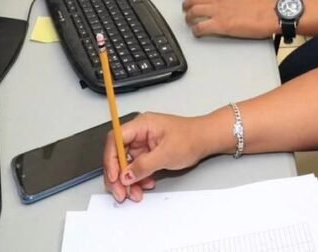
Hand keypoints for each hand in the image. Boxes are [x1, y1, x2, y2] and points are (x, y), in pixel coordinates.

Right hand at [103, 112, 222, 202]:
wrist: (206, 140)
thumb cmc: (191, 137)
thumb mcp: (166, 154)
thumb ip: (144, 165)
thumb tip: (125, 175)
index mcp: (141, 125)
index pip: (115, 139)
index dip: (111, 158)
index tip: (114, 176)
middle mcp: (139, 133)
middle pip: (118, 154)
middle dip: (118, 175)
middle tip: (120, 192)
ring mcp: (144, 144)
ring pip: (126, 164)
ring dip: (129, 181)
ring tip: (135, 193)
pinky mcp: (149, 154)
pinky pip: (137, 168)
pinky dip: (138, 179)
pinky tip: (145, 185)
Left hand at [183, 0, 278, 37]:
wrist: (269, 14)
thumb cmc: (261, 2)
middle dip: (186, 5)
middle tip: (186, 10)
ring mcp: (217, 11)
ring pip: (193, 13)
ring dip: (188, 18)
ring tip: (189, 22)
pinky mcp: (220, 25)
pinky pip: (201, 27)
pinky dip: (196, 30)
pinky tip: (197, 32)